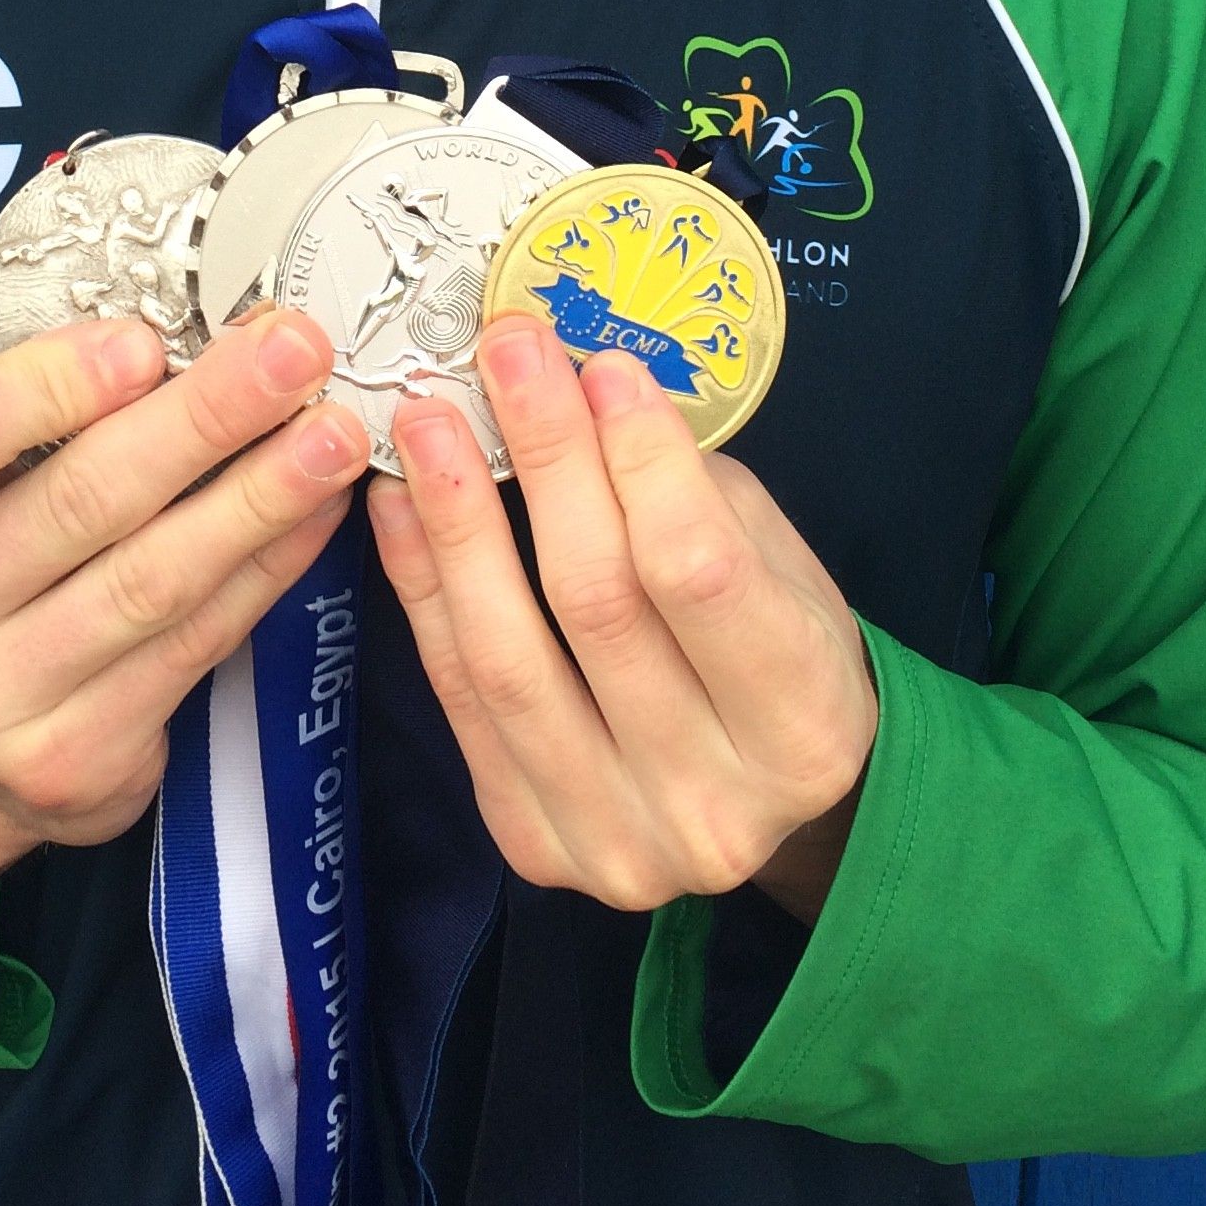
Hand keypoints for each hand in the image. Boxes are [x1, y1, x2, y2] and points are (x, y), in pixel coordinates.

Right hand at [0, 309, 369, 919]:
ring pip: (150, 583)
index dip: (46, 386)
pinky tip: (313, 516)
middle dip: (204, 419)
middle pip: (78, 503)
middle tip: (294, 353)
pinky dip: (264, 572)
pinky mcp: (68, 764)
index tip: (147, 343)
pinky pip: (191, 647)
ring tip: (332, 435)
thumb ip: (28, 409)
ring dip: (259, 498)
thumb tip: (171, 343)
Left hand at [367, 315, 875, 922]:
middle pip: (597, 605)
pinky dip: (424, 593)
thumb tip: (583, 387)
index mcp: (805, 728)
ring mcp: (616, 842)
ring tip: (424, 423)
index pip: (698, 572)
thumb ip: (691, 495)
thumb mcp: (780, 567)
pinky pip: (459, 701)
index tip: (596, 365)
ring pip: (508, 660)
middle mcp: (715, 807)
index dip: (638, 459)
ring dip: (455, 523)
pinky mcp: (534, 849)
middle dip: (543, 459)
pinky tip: (400, 509)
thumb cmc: (775, 655)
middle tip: (502, 355)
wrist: (768, 807)